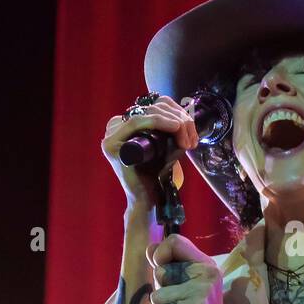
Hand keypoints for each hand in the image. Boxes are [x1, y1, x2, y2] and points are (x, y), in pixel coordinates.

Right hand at [102, 95, 198, 210]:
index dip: (177, 110)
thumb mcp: (166, 144)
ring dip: (175, 122)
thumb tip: (185, 114)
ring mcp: (111, 135)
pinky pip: (137, 122)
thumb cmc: (156, 172)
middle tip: (192, 138)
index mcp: (127, 123)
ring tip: (187, 140)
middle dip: (179, 119)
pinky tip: (175, 127)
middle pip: (154, 107)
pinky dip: (158, 121)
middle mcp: (116, 126)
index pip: (156, 105)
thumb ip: (171, 129)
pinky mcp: (112, 145)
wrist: (148, 198)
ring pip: (148, 113)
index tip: (192, 127)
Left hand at [147, 234, 245, 303]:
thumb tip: (150, 249)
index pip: (174, 241)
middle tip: (177, 303)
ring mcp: (204, 288)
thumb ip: (169, 268)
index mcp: (205, 264)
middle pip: (161, 268)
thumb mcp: (182, 287)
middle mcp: (208, 271)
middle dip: (160, 289)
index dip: (159, 254)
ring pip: (158, 292)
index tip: (161, 271)